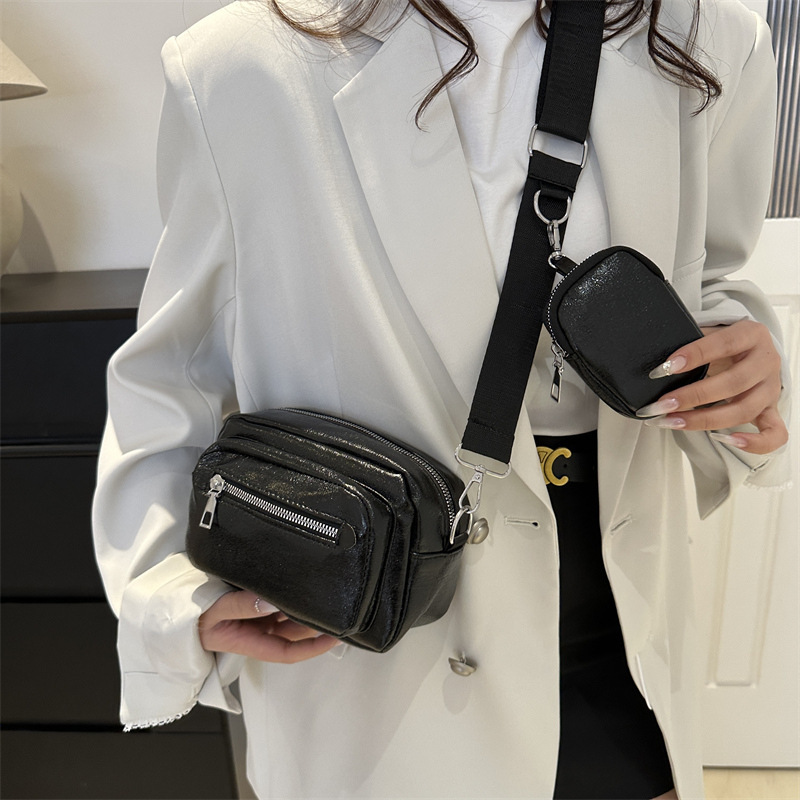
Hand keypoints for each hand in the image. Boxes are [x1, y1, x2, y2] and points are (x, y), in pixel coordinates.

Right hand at [198, 590, 338, 662]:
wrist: (176, 612)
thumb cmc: (194, 616)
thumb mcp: (216, 610)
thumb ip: (244, 605)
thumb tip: (273, 602)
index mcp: (251, 643)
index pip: (289, 652)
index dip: (314, 647)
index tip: (334, 636)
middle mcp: (259, 633)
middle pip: (295, 633)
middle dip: (315, 623)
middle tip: (335, 605)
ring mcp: (258, 619)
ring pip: (290, 617)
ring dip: (304, 609)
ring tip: (322, 593)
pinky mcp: (256, 606)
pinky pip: (279, 604)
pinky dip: (291, 597)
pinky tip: (301, 585)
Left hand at [637, 319, 786, 454]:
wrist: (751, 350)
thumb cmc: (724, 344)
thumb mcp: (710, 334)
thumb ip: (690, 343)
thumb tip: (658, 366)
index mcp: (752, 335)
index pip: (725, 344)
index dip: (695, 355)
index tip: (665, 368)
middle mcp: (766, 362)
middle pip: (733, 383)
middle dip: (692, 396)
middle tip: (662, 404)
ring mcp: (770, 389)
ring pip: (744, 410)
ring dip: (704, 420)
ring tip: (671, 422)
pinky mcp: (771, 411)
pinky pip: (774, 434)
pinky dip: (753, 442)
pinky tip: (723, 440)